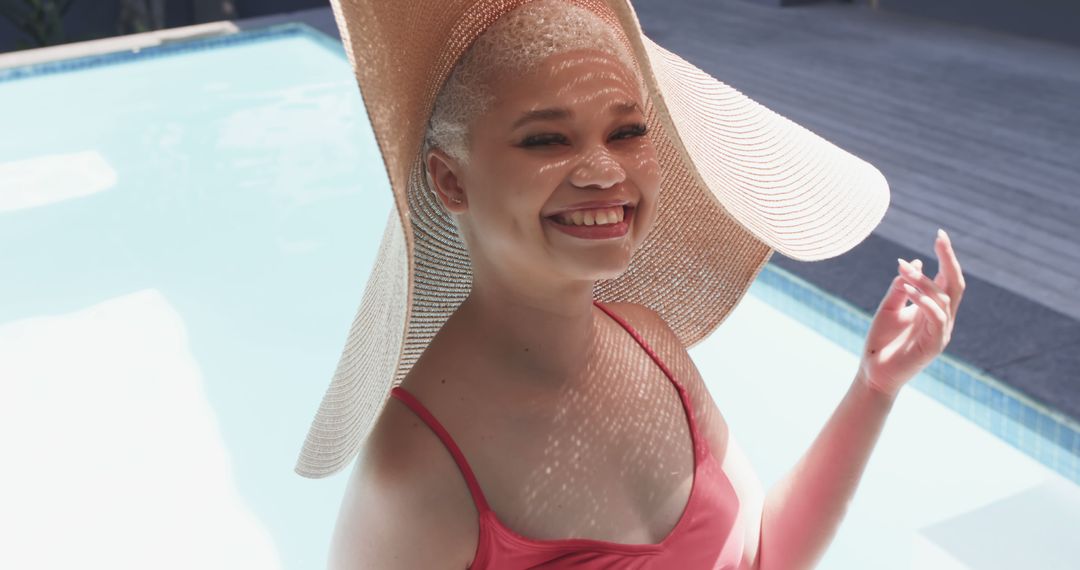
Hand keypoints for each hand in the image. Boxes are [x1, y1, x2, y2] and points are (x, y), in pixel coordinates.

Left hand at [858, 229, 966, 398]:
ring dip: (924, 281)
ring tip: (904, 271)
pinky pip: (936, 317)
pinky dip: (924, 301)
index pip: (947, 279)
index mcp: (933, 309)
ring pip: (943, 298)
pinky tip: (908, 290)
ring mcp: (941, 332)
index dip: (946, 257)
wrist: (874, 373)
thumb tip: (913, 262)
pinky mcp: (934, 345)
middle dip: (949, 260)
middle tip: (938, 239)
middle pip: (955, 285)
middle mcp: (942, 319)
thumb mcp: (888, 308)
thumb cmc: (881, 342)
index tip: (939, 234)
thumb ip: (900, 287)